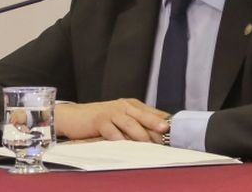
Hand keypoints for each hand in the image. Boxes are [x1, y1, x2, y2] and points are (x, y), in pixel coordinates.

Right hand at [55, 99, 169, 141]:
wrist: (74, 117)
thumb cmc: (100, 121)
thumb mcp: (121, 120)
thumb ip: (138, 125)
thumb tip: (161, 136)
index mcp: (132, 106)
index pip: (152, 112)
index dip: (164, 121)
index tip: (177, 130)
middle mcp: (123, 107)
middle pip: (143, 115)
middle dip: (155, 122)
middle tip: (166, 129)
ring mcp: (111, 112)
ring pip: (129, 123)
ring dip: (140, 133)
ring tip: (149, 143)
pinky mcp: (99, 120)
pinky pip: (112, 131)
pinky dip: (119, 139)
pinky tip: (125, 145)